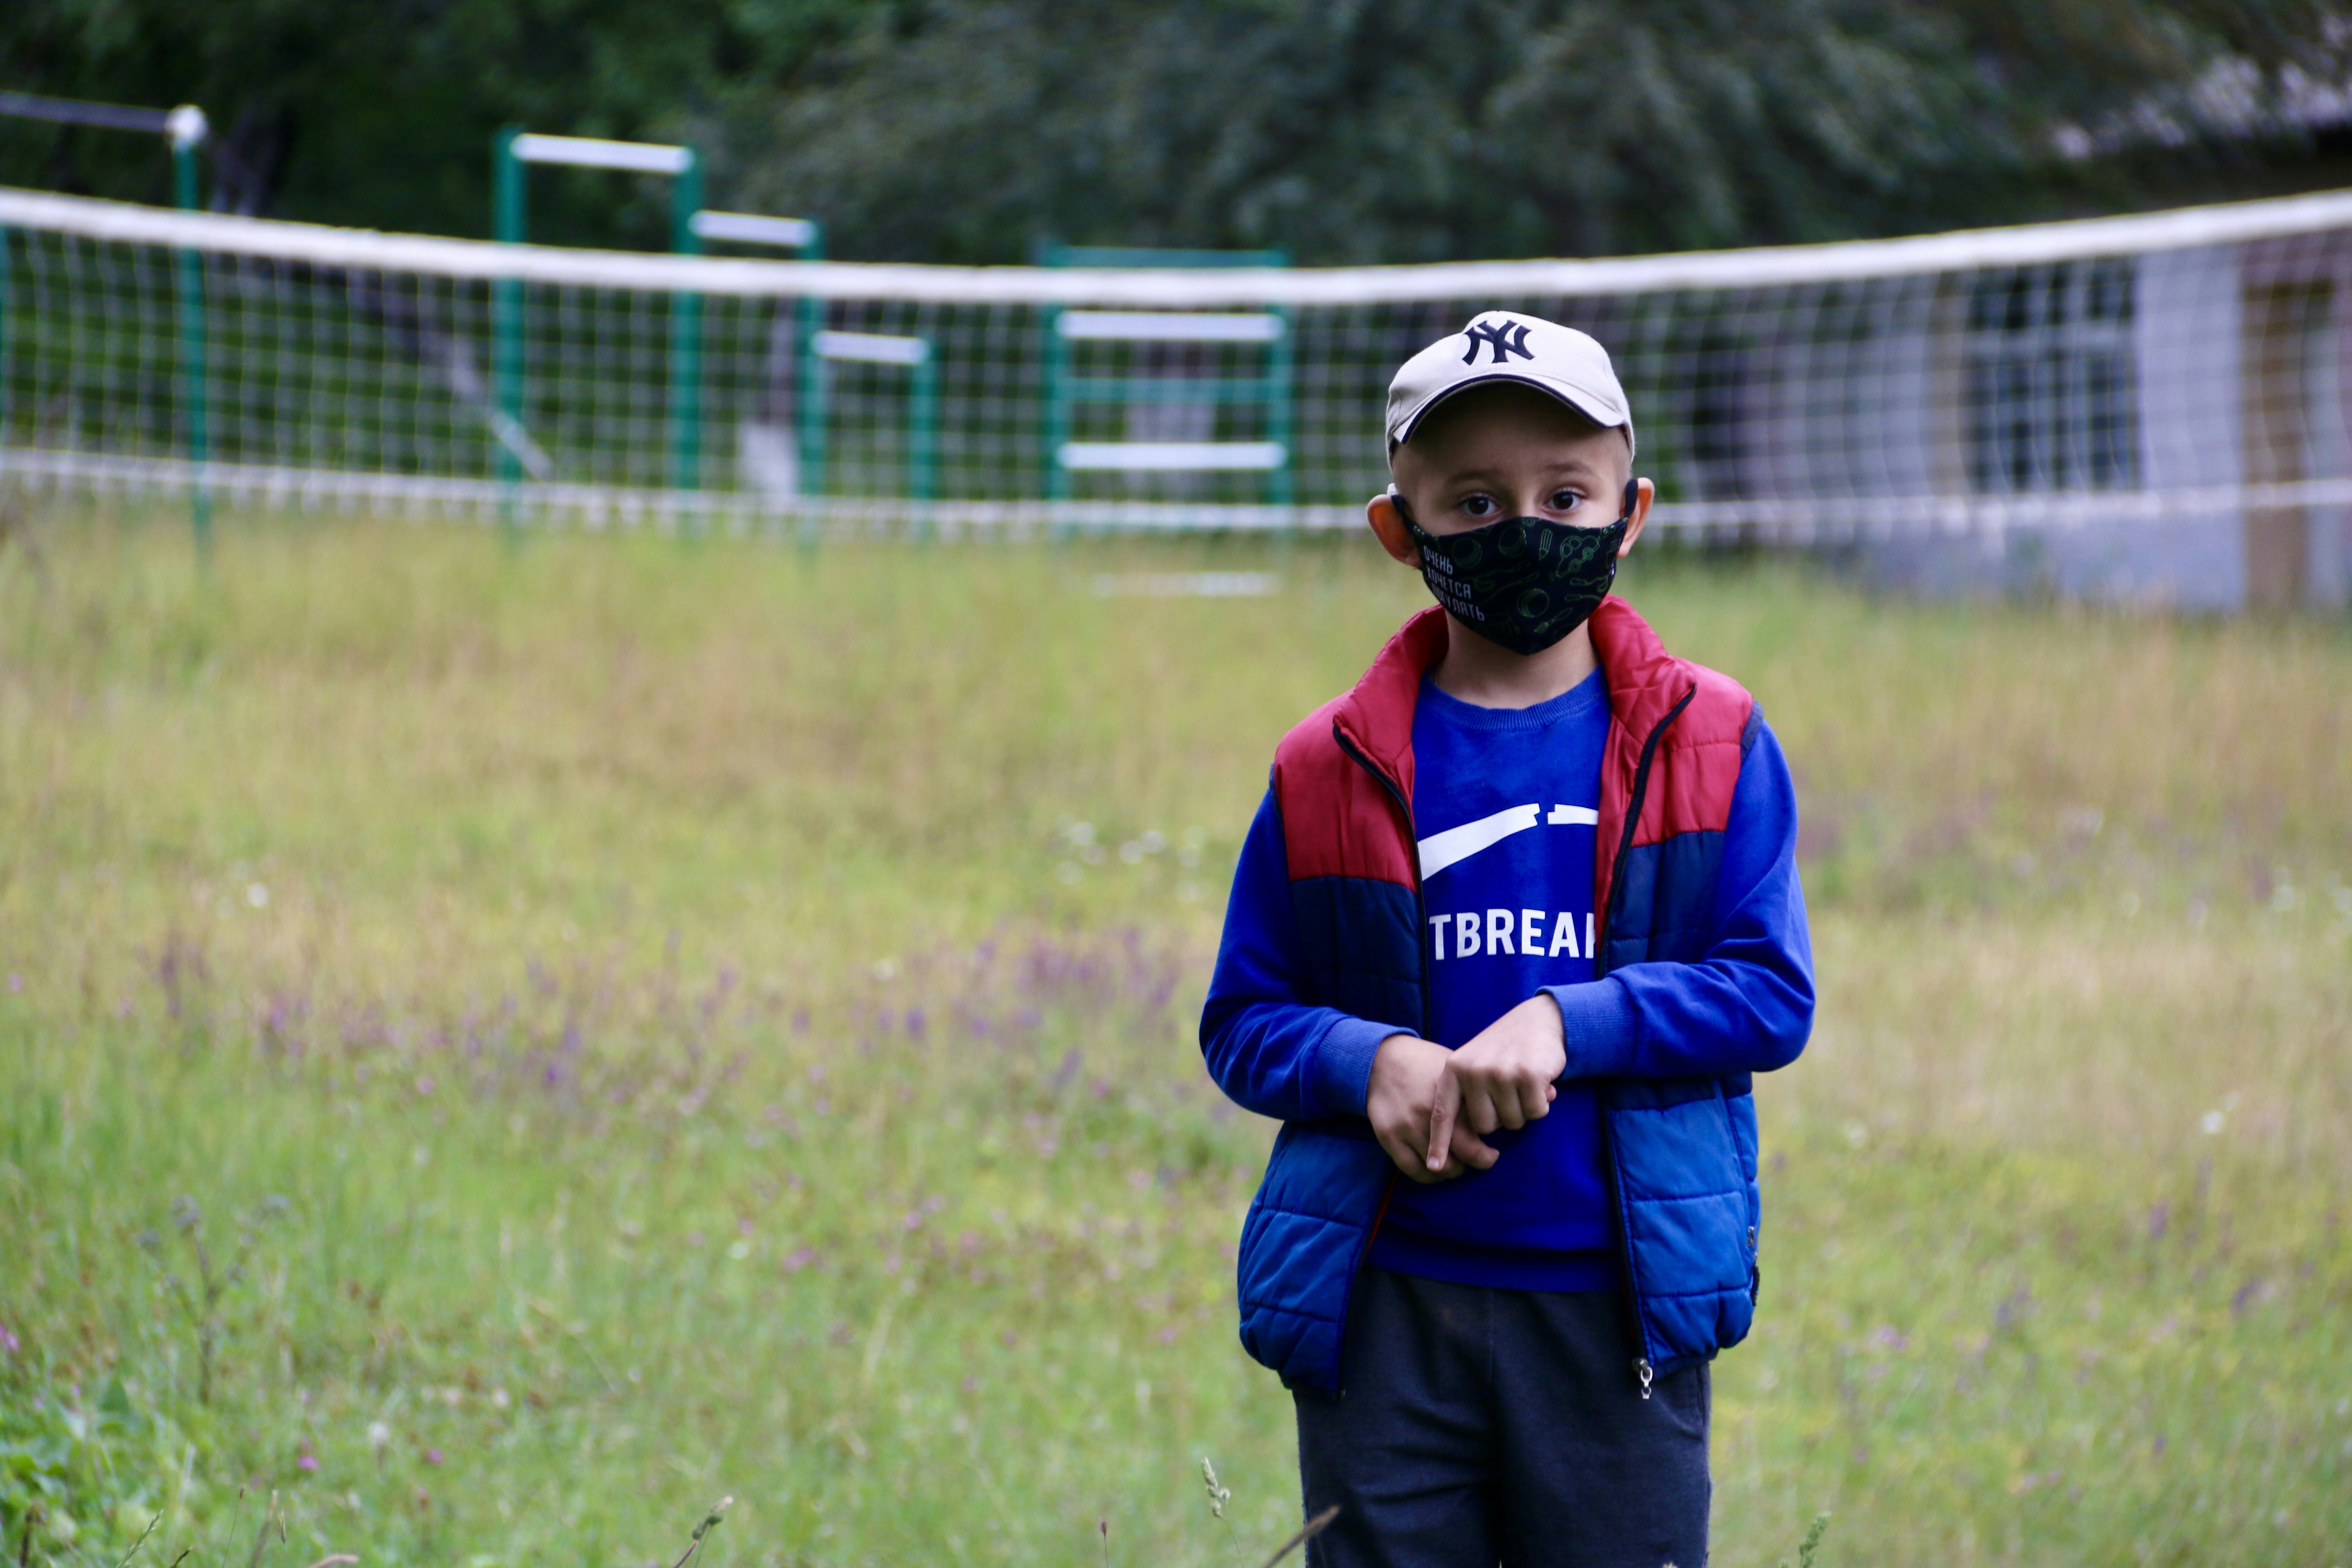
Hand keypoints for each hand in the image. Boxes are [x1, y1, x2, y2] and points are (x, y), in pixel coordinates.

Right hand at [1367, 1035, 1494, 1181]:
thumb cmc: (1425, 1064)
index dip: (1485, 1155)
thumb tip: (1504, 1110)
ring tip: (1456, 1163)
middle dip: (1473, 1164)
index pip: (1474, 1141)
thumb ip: (1474, 1092)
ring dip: (1451, 1171)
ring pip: (1437, 1169)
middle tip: (1479, 1159)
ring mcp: (1408, 1126)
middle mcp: (1429, 1114)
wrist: (1383, 1058)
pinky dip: (1428, 1176)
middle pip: (1459, 1159)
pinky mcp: (1389, 1135)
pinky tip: (1434, 1168)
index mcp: (1450, 1098)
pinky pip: (1413, 1169)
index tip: (1491, 1154)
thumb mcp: (1454, 1070)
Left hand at [1428, 993, 1564, 1170]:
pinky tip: (1539, 1081)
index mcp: (1454, 1070)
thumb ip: (1465, 1096)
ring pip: (1512, 1123)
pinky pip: (1535, 1112)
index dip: (1439, 1143)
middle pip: (1485, 1127)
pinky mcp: (1528, 1075)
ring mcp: (1500, 1073)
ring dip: (1523, 1109)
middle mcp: (1473, 1071)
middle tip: (1508, 1092)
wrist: (1536, 1020)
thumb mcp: (1473, 1064)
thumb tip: (1460, 1144)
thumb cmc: (1502, 1049)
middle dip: (1501, 1117)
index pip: (1443, 1114)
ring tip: (1522, 1083)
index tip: (1434, 1167)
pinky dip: (1542, 1102)